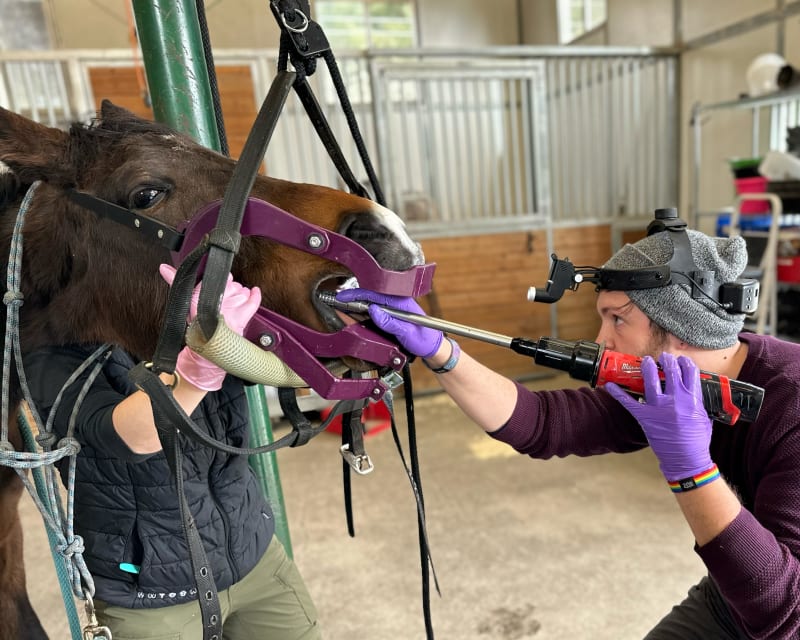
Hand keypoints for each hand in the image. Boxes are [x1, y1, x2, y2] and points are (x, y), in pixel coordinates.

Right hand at [159, 264, 261, 390]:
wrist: (205, 355)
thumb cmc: (198, 328)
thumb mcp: (185, 305)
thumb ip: (175, 283)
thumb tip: (163, 268)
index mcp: (198, 299)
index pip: (213, 280)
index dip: (219, 279)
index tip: (220, 280)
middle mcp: (214, 303)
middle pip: (230, 284)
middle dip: (230, 287)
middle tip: (226, 294)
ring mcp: (228, 312)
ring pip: (241, 291)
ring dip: (241, 293)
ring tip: (236, 300)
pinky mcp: (240, 320)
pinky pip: (252, 304)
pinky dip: (255, 296)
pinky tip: (255, 291)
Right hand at [336, 288, 442, 357]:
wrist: (433, 347)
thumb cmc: (425, 339)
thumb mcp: (407, 333)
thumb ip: (390, 322)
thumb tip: (373, 310)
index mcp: (401, 301)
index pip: (374, 293)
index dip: (356, 294)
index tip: (342, 297)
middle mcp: (397, 301)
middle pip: (370, 295)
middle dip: (353, 298)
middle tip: (337, 302)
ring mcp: (394, 307)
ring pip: (370, 303)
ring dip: (356, 305)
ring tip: (342, 309)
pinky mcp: (392, 314)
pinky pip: (374, 310)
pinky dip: (362, 312)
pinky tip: (354, 315)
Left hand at [605, 353, 713, 481]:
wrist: (686, 460)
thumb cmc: (697, 441)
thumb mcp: (703, 417)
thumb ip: (697, 401)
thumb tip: (693, 389)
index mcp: (692, 400)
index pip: (690, 373)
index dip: (685, 363)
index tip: (682, 360)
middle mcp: (676, 400)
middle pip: (671, 371)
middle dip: (667, 361)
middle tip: (663, 358)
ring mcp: (659, 408)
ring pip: (650, 380)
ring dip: (647, 367)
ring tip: (646, 361)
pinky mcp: (645, 417)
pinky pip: (628, 402)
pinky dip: (618, 393)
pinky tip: (610, 385)